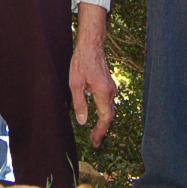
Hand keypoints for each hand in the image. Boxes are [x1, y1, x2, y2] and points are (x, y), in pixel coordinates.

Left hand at [69, 2, 116, 146]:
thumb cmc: (81, 62)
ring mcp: (111, 87)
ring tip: (95, 133)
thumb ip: (79, 104)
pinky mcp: (108, 85)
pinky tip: (98, 116)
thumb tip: (82, 121)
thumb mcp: (75, 84)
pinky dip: (105, 113)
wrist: (92, 45)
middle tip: (95, 142)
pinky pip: (109, 103)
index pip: (105, 118)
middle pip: (110, 116)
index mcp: (103, 92)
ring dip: (104, 122)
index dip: (101, 131)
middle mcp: (110, 91)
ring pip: (110, 109)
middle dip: (102, 130)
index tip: (95, 141)